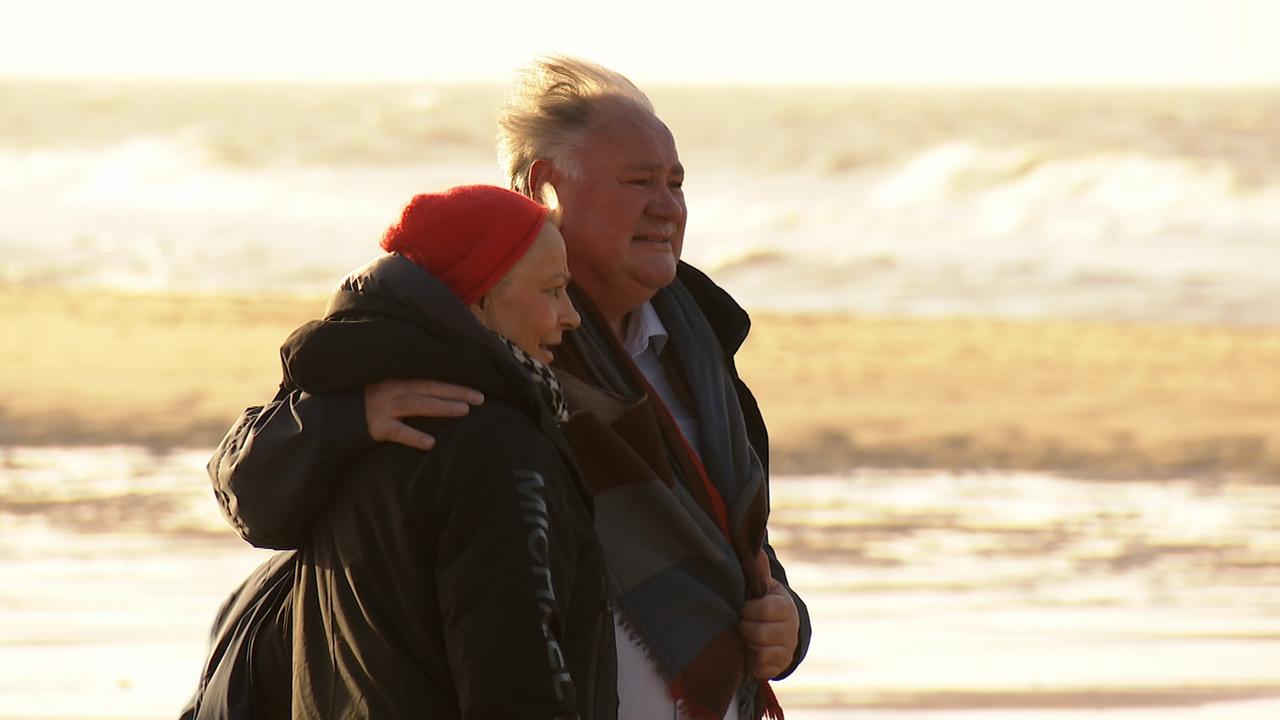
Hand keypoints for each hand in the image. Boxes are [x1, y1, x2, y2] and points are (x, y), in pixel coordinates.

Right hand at [364, 379, 483, 449]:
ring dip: (441, 406)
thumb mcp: (383, 390)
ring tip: (464, 411)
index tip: (477, 385)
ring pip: (416, 405)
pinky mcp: (374, 427)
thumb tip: (439, 394)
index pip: (430, 378)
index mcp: (395, 378)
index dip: (453, 381)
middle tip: (480, 398)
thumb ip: (406, 389)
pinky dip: (413, 436)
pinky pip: (397, 432)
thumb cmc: (363, 404)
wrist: (331, 417)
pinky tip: (430, 443)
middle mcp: (390, 389)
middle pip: (428, 387)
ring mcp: (382, 407)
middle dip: (456, 391)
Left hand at [738, 552, 799, 679]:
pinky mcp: (780, 667)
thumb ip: (758, 571)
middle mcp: (790, 630)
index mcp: (785, 606)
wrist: (782, 628)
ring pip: (759, 653)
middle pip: (759, 634)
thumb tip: (754, 549)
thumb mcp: (765, 586)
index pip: (765, 610)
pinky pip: (760, 669)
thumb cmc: (766, 602)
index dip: (749, 610)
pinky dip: (751, 661)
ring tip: (746, 636)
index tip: (744, 607)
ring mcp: (787, 650)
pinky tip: (750, 650)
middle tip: (742, 623)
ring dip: (748, 645)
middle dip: (745, 628)